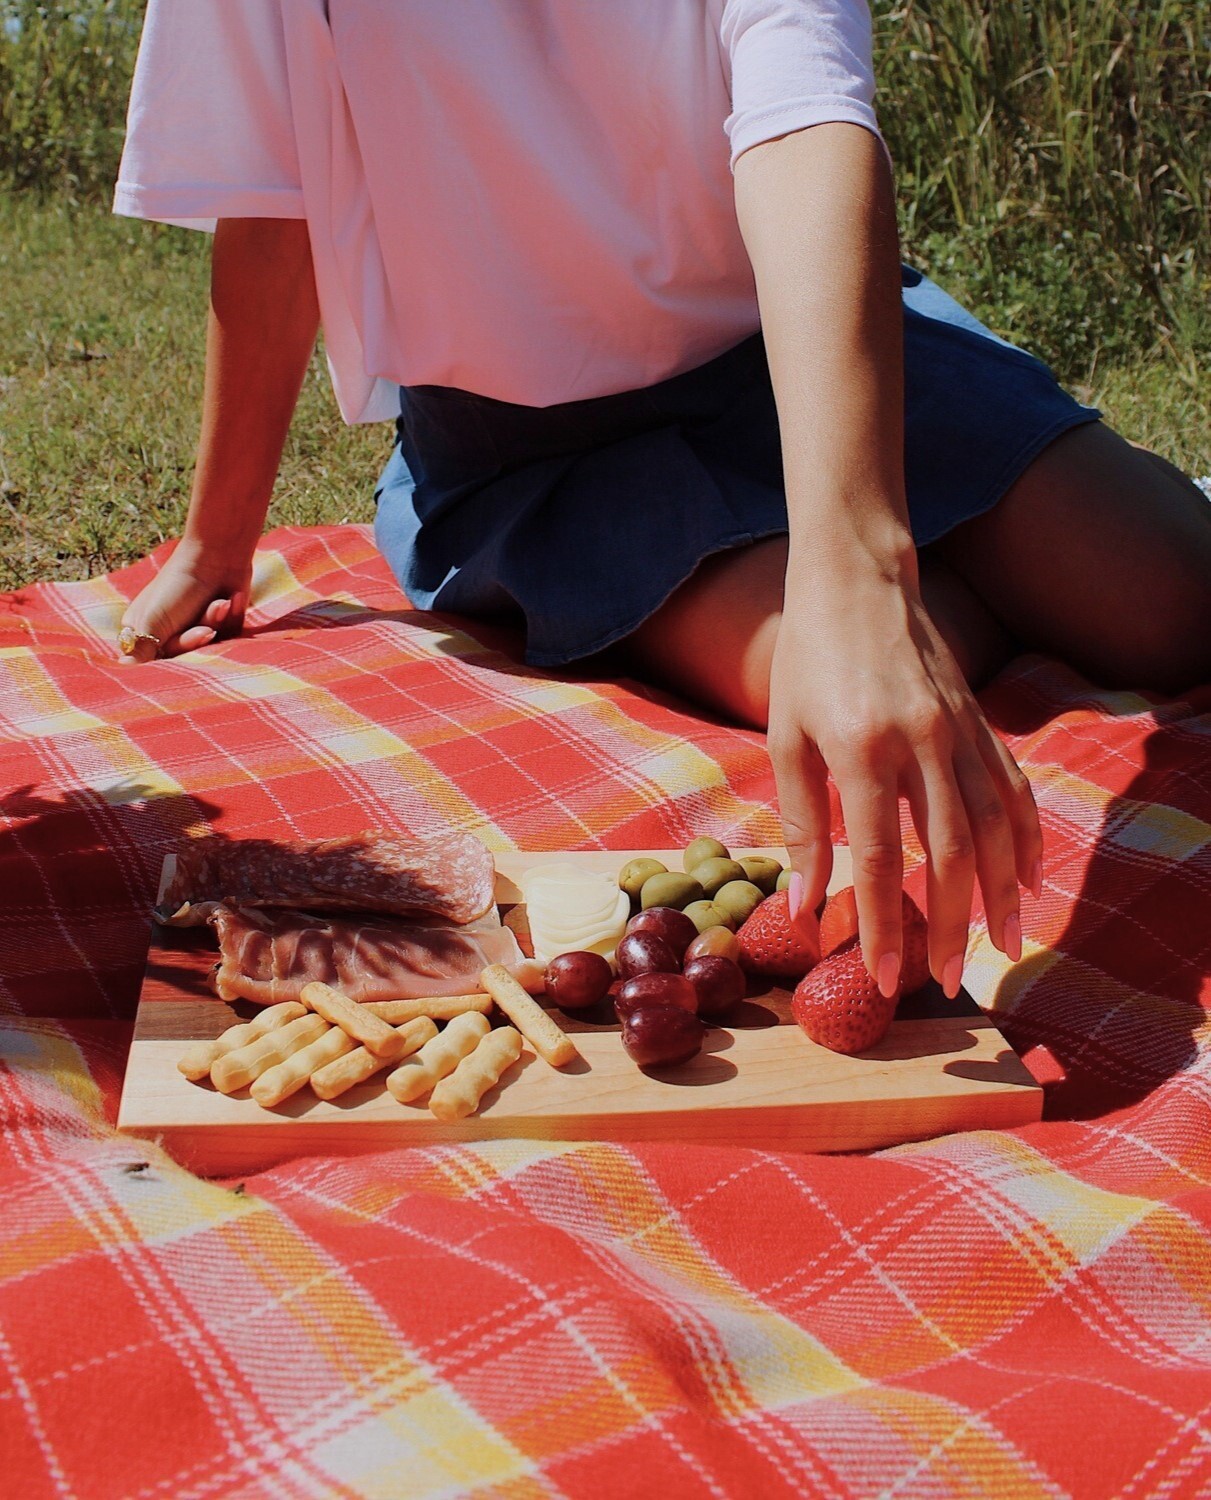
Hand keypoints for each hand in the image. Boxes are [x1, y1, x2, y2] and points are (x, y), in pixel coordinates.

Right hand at [117, 537, 251, 663]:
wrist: (218, 555)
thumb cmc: (178, 585)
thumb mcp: (154, 618)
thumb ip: (141, 645)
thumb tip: (123, 666)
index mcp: (143, 631)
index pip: (156, 663)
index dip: (174, 652)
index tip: (180, 639)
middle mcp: (168, 633)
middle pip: (185, 659)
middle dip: (197, 638)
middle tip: (206, 628)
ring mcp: (195, 629)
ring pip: (209, 649)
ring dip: (215, 623)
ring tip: (220, 602)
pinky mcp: (221, 626)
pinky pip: (229, 637)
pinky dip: (230, 618)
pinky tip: (231, 599)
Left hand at [770, 559, 1041, 998]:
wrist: (857, 580)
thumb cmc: (807, 661)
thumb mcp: (785, 739)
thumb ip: (798, 824)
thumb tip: (806, 905)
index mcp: (862, 749)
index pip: (880, 857)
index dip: (886, 924)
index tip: (888, 978)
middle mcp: (923, 743)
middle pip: (952, 852)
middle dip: (951, 924)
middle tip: (946, 980)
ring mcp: (960, 730)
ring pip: (997, 827)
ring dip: (1002, 894)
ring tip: (1003, 946)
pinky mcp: (979, 721)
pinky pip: (1013, 789)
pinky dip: (1027, 838)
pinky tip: (1029, 879)